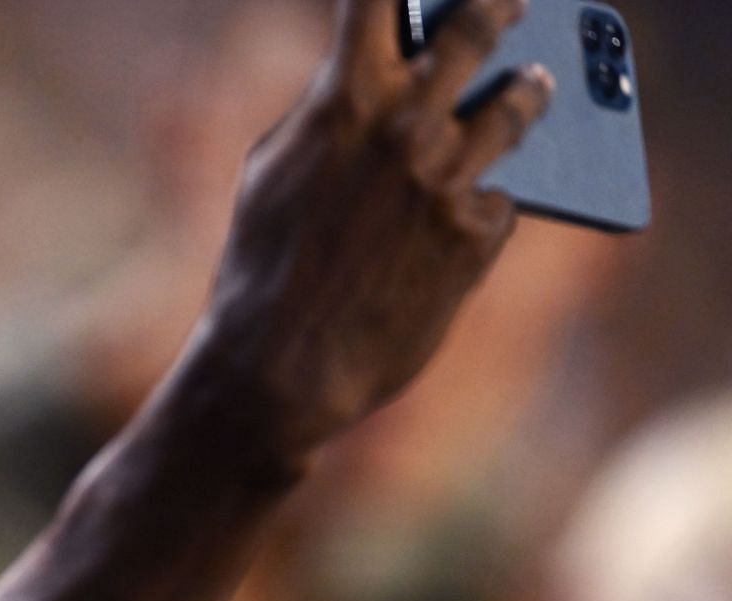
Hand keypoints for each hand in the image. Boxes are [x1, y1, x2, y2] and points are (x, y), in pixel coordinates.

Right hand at [191, 0, 554, 464]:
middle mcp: (408, 126)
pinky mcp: (477, 235)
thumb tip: (372, 83)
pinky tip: (459, 221)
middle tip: (514, 6)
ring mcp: (449, 180)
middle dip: (499, 8)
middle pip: (479, 29)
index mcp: (345, 98)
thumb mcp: (270, 172)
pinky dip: (479, 204)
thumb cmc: (260, 269)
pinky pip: (496, 198)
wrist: (281, 369)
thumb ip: (324, 114)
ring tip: (535, 85)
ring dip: (528, 91)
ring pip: (517, 107)